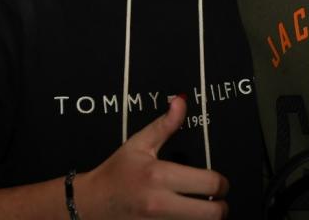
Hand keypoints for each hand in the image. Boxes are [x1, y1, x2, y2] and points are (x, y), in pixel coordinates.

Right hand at [76, 97, 228, 218]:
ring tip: (203, 212)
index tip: (220, 183)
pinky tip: (186, 218)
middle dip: (221, 208)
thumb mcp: (139, 144)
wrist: (87, 206)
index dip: (222, 183)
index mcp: (160, 176)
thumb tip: (181, 101)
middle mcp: (160, 205)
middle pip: (211, 215)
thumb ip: (165, 124)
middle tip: (218, 202)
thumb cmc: (116, 172)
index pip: (209, 184)